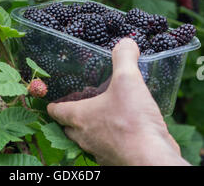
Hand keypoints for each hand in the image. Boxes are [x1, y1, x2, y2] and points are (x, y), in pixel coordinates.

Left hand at [47, 39, 187, 165]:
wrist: (152, 158)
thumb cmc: (133, 121)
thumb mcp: (128, 80)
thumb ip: (124, 58)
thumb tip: (126, 42)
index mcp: (81, 117)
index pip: (58, 111)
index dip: (53, 105)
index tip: (50, 102)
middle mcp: (86, 137)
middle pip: (70, 129)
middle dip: (70, 119)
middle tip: (75, 106)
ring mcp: (101, 152)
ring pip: (87, 141)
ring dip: (90, 130)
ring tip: (100, 117)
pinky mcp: (117, 160)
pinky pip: (107, 149)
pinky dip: (110, 140)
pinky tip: (122, 131)